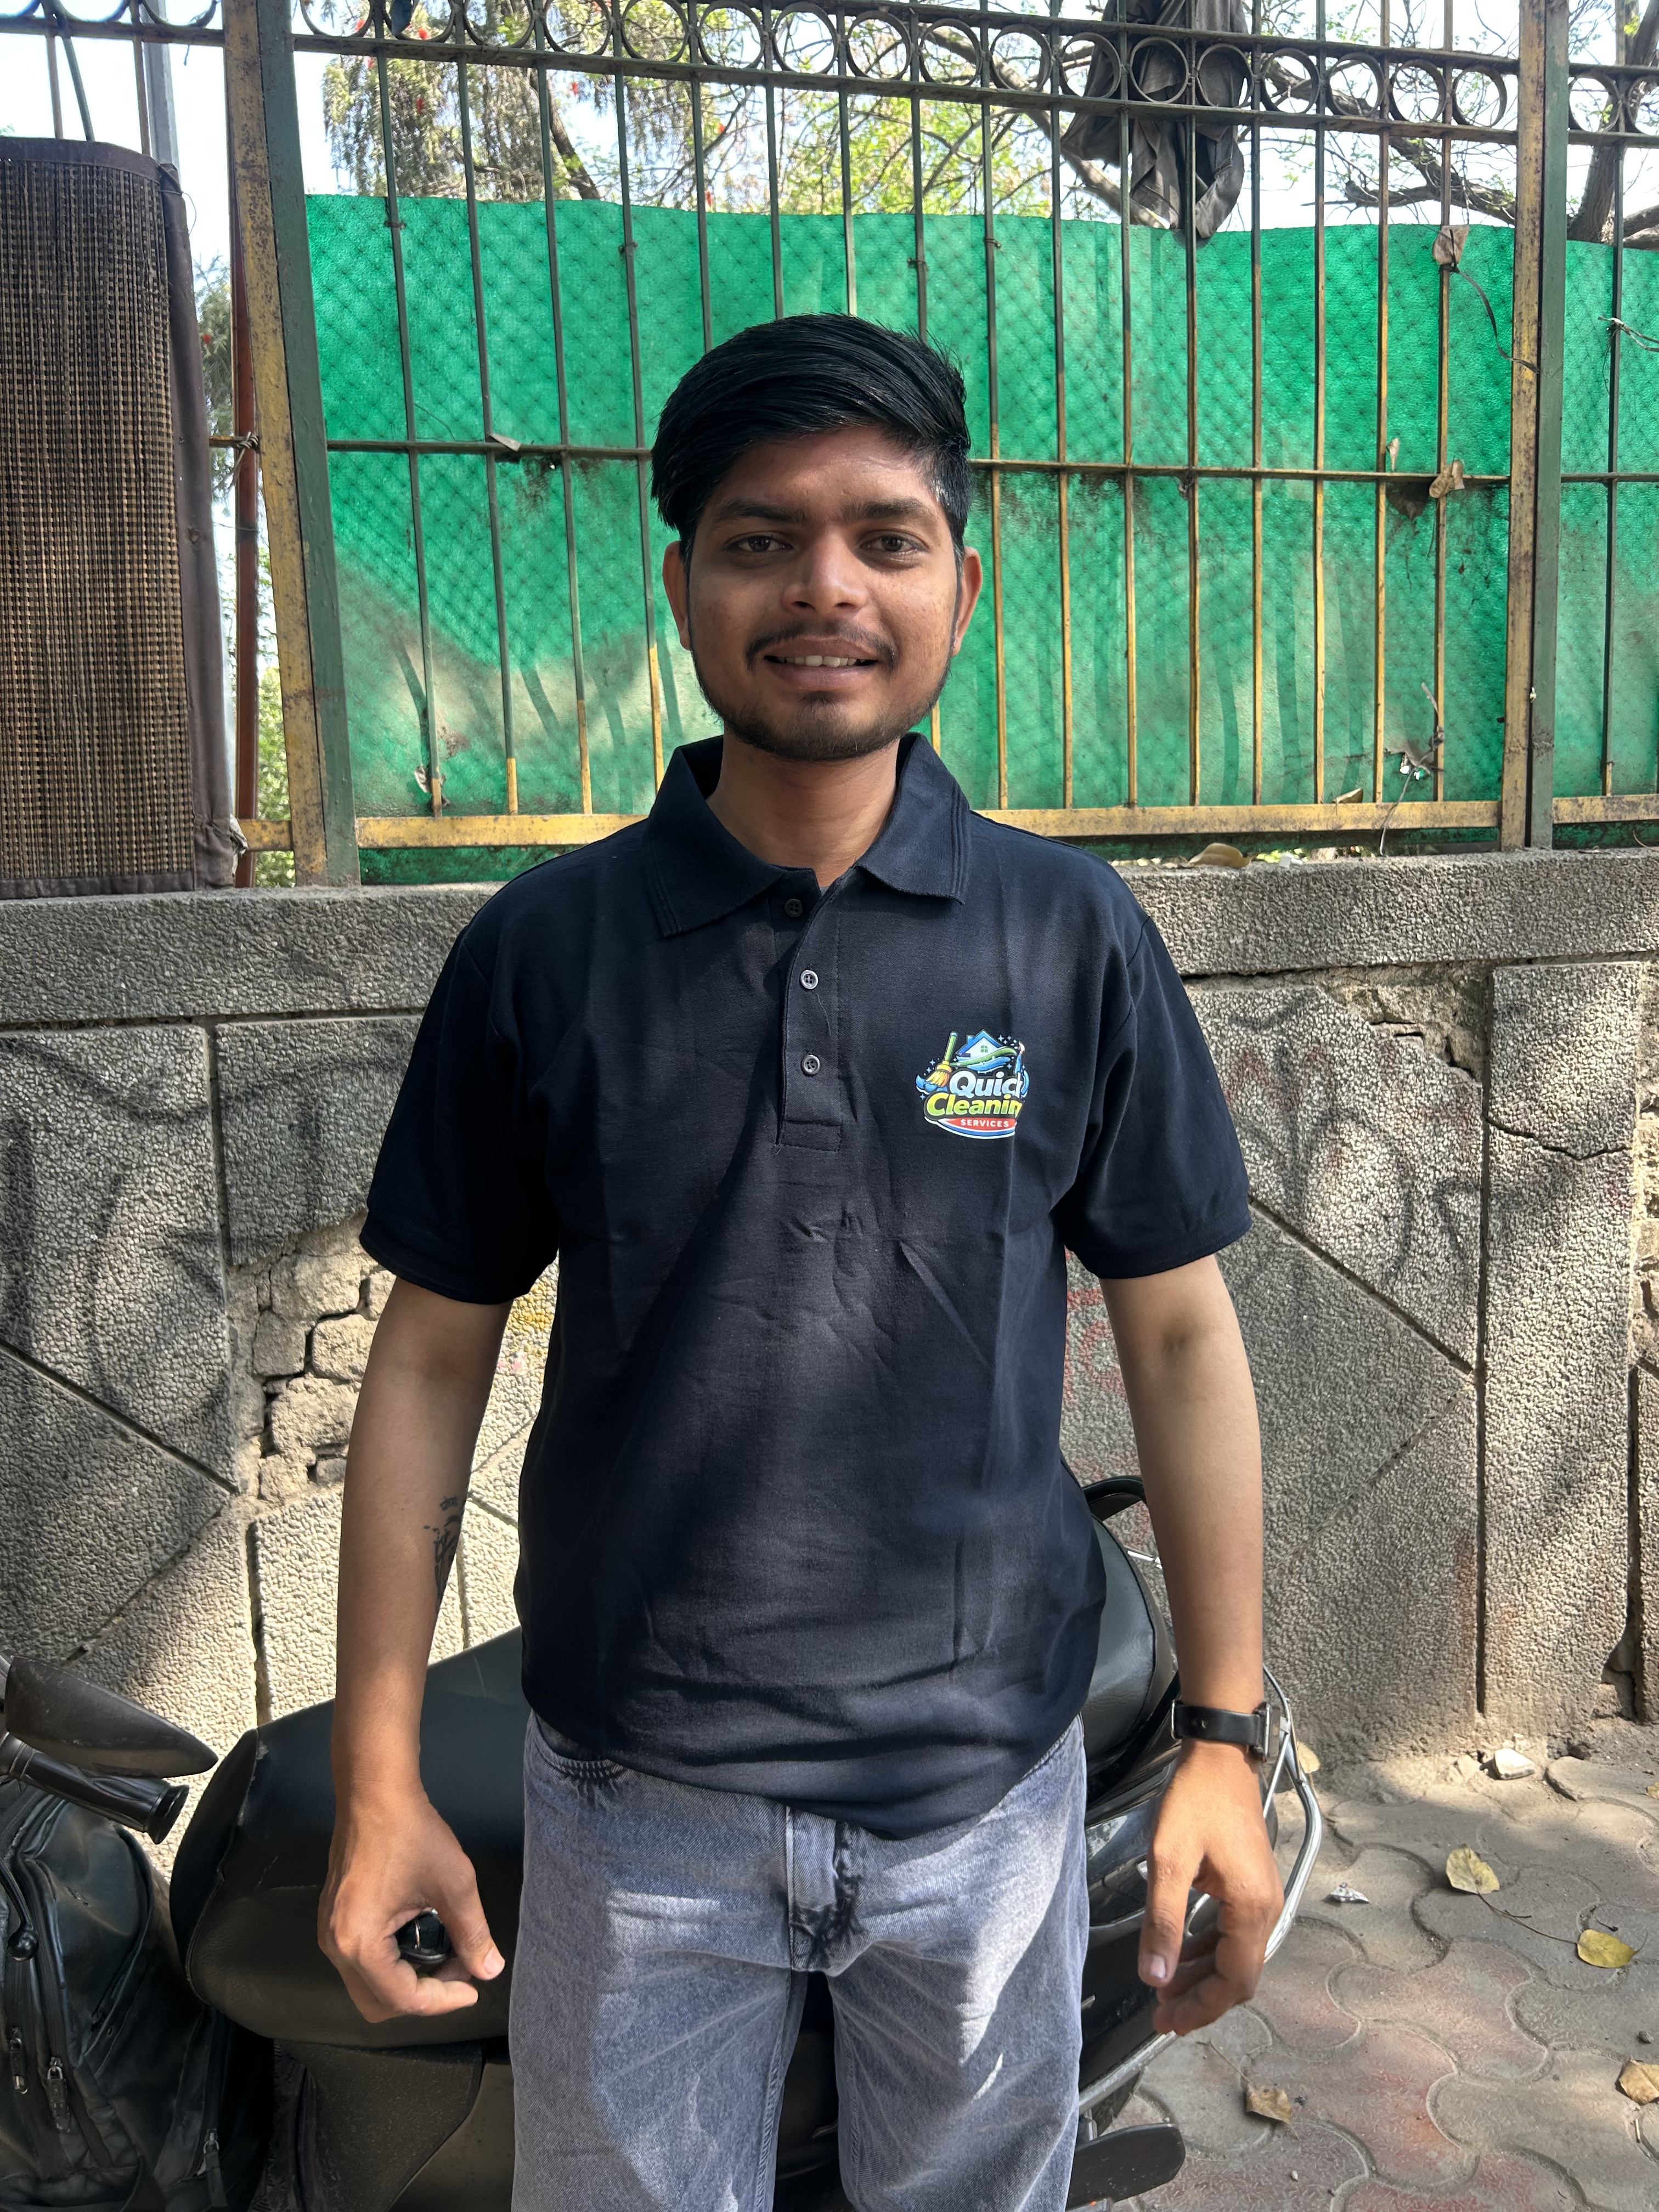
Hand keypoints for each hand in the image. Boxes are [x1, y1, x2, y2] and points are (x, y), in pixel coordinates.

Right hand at [321, 1787, 504, 2022]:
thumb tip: (490, 1969)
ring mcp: (330, 1932)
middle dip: (422, 1996)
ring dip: (407, 1979)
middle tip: (457, 1969)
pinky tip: (420, 1933)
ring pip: (369, 1984)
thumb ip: (473, 1933)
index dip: (444, 2000)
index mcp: (359, 1943)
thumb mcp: (455, 1884)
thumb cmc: (412, 1832)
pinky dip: (392, 1961)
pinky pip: (361, 1960)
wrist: (376, 1791)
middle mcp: (336, 1946)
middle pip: (379, 2004)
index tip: (474, 1988)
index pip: (403, 1999)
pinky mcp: (333, 1918)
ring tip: (444, 1951)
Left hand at [1137, 1741, 1281, 2034]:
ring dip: (1202, 1976)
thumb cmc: (1195, 1800)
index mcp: (1251, 1907)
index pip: (1235, 1981)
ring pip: (1236, 1956)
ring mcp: (1262, 1896)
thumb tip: (1155, 1977)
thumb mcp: (1168, 1861)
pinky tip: (1183, 1954)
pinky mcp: (1251, 1885)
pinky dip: (1208, 1950)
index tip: (1168, 2022)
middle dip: (1200, 1999)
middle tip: (1160, 2014)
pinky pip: (1233, 1933)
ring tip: (1165, 1990)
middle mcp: (1266, 1907)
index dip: (1202, 2009)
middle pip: (1239, 1975)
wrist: (1219, 1757)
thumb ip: (1163, 1923)